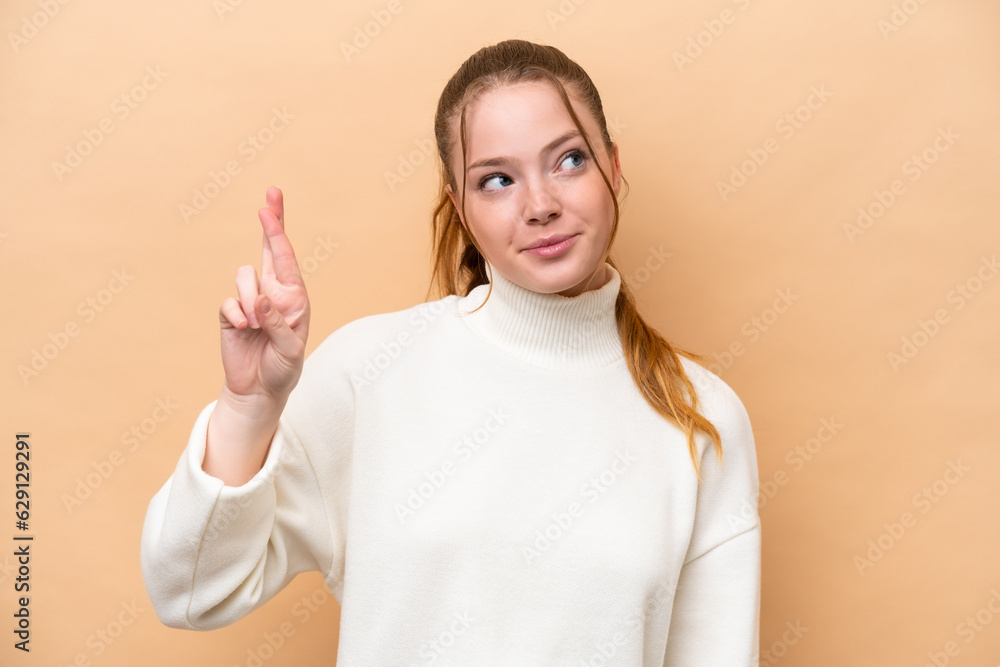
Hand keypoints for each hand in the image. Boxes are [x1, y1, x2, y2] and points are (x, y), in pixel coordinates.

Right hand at [217, 186, 309, 409]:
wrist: (259, 390)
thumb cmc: (283, 368)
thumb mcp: (290, 349)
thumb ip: (277, 322)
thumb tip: (260, 300)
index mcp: (295, 297)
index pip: (286, 258)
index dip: (278, 231)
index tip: (269, 207)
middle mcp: (273, 292)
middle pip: (268, 250)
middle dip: (271, 222)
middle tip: (271, 193)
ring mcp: (251, 300)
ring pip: (244, 276)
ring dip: (250, 300)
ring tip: (255, 325)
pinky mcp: (230, 313)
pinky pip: (228, 301)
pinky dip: (235, 314)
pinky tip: (243, 330)